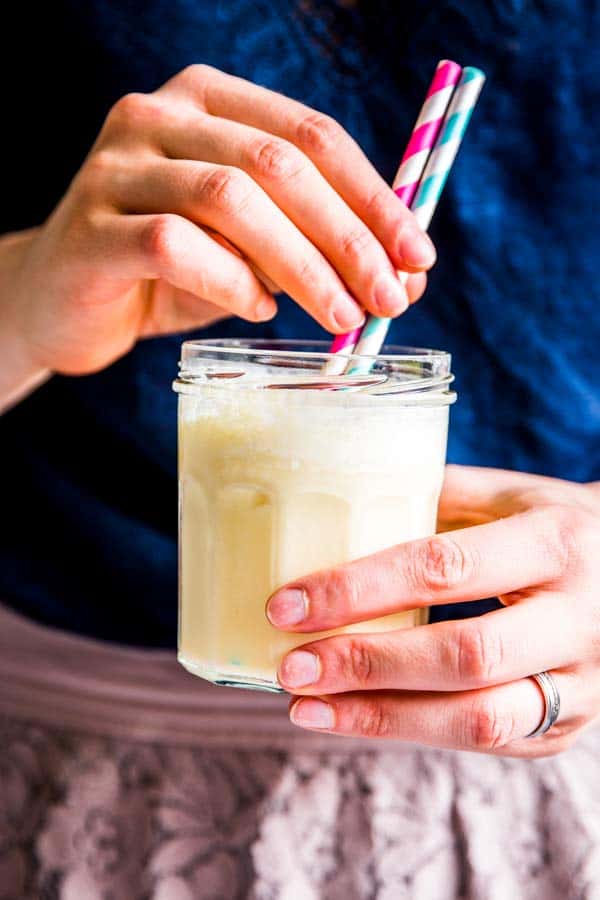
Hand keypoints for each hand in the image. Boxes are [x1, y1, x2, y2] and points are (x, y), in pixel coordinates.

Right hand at [2, 65, 433, 378]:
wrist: (63, 300)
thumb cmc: (168, 271)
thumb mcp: (250, 248)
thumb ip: (313, 245)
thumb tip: (406, 276)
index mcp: (209, 100)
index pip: (310, 134)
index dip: (374, 195)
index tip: (418, 256)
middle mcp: (160, 115)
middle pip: (277, 163)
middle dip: (348, 236)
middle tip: (390, 298)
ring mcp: (118, 166)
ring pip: (230, 199)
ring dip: (302, 265)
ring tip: (340, 316)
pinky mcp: (92, 226)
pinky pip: (174, 245)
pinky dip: (230, 283)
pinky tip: (256, 310)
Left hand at [267, 465, 599, 757]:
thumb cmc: (560, 526)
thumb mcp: (513, 494)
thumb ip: (435, 494)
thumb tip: (333, 499)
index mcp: (557, 540)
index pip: (444, 567)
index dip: (358, 590)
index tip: (285, 605)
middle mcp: (579, 617)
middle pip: (463, 655)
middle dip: (364, 665)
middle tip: (290, 667)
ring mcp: (585, 683)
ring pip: (478, 718)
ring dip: (380, 717)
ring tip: (305, 707)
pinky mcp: (570, 727)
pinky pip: (486, 743)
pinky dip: (412, 733)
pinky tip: (356, 716)